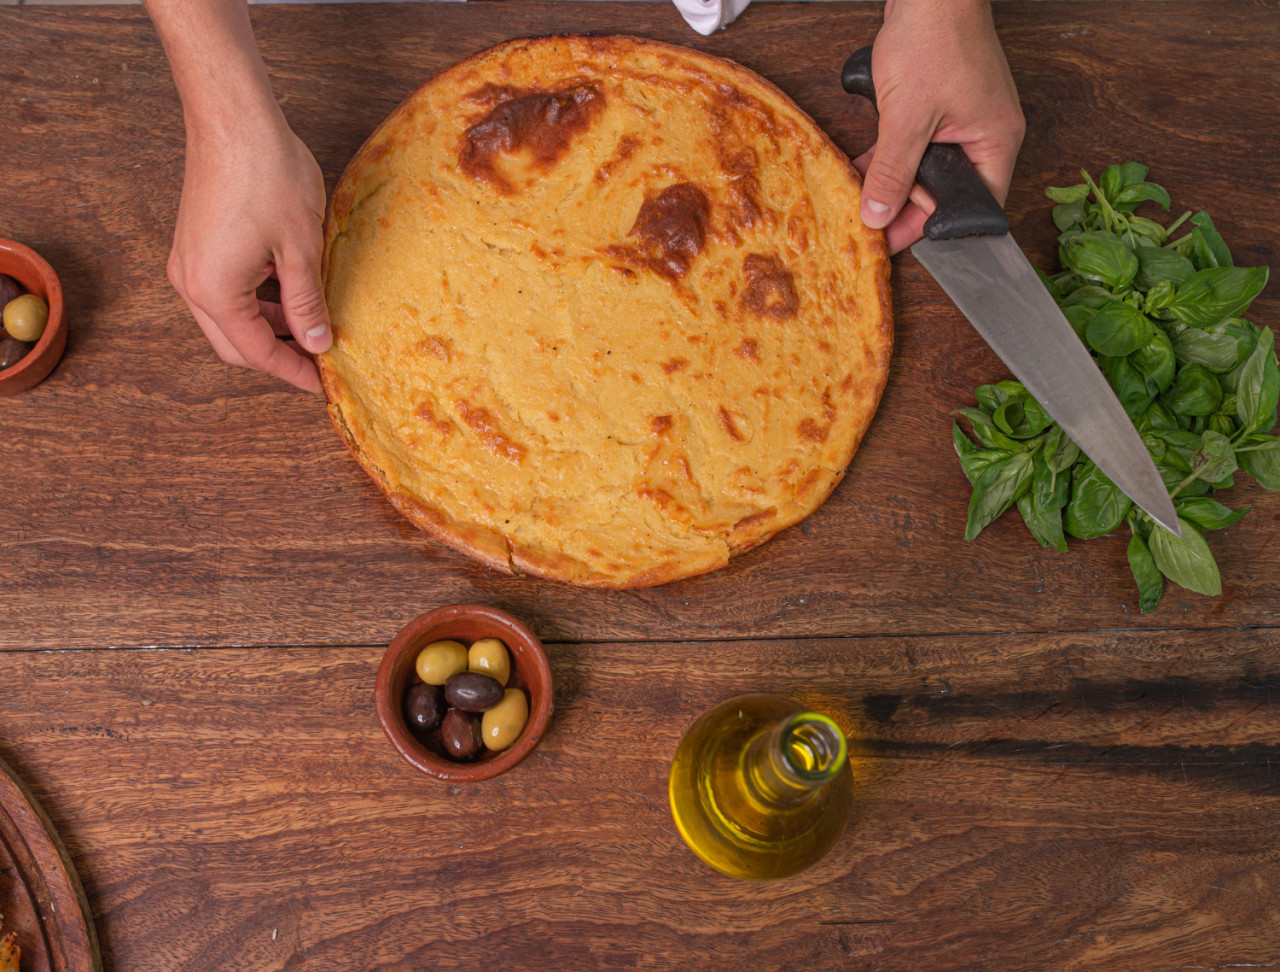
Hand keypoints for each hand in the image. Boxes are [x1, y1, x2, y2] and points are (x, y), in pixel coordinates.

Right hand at [168, 116, 330, 392]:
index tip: (321, 383)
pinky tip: (288, 293)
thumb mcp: (300, 248)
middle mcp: (191, 282)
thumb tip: (317, 342)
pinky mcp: (194, 242)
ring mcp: (188, 261)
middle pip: (234, 343)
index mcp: (215, 292)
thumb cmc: (267, 175)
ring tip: (310, 327)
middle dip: (276, 356)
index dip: (292, 371)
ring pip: (228, 317)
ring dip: (267, 327)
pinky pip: (224, 289)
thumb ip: (306, 303)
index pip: (256, 353)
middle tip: (317, 362)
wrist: (232, 118)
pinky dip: (255, 301)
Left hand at [854, 0, 1024, 253]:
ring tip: (861, 201)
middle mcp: (984, 134)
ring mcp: (962, 118)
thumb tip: (878, 215)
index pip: (972, 207)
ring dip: (894, 181)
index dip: (933, 228)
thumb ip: (893, 171)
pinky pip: (915, 143)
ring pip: (926, 169)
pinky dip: (891, 156)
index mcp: (995, 142)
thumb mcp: (906, 118)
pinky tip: (862, 170)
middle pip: (946, 191)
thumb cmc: (933, 39)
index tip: (895, 242)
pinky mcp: (939, 104)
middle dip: (907, 207)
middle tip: (871, 224)